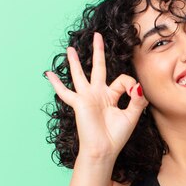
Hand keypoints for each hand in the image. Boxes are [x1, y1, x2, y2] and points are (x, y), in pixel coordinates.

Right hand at [44, 32, 148, 158]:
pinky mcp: (79, 103)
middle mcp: (99, 94)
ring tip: (70, 48)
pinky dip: (56, 84)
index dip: (131, 84)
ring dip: (75, 62)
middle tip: (97, 36)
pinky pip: (65, 92)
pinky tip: (48, 74)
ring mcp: (87, 97)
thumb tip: (137, 85)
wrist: (103, 149)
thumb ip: (136, 99)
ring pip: (80, 75)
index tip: (134, 94)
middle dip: (98, 51)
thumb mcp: (132, 115)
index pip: (123, 79)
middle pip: (98, 67)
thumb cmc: (116, 135)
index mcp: (112, 96)